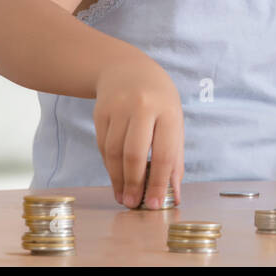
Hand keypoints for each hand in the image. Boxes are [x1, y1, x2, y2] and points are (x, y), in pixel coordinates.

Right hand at [93, 54, 184, 208]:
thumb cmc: (159, 101)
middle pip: (134, 154)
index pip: (163, 153)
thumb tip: (174, 194)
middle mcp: (143, 107)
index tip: (155, 204)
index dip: (158, 183)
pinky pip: (103, 146)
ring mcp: (118, 108)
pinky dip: (109, 166)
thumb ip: (174, 157)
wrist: (128, 70)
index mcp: (168, 110)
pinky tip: (116, 177)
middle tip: (133, 204)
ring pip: (114, 152)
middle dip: (133, 184)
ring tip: (124, 196)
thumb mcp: (174, 121)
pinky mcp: (100, 112)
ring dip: (118, 179)